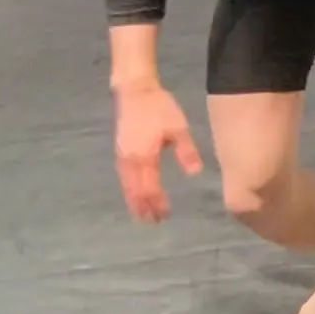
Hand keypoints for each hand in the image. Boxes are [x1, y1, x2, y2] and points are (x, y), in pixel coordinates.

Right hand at [113, 84, 202, 222]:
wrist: (134, 91)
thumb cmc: (159, 108)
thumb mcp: (178, 128)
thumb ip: (186, 151)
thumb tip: (195, 173)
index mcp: (145, 157)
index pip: (150, 188)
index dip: (157, 203)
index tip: (166, 214)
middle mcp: (129, 161)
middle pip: (135, 192)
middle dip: (144, 208)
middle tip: (153, 223)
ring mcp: (122, 156)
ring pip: (126, 187)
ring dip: (134, 202)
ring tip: (142, 215)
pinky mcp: (119, 150)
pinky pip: (123, 178)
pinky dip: (129, 190)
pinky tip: (134, 193)